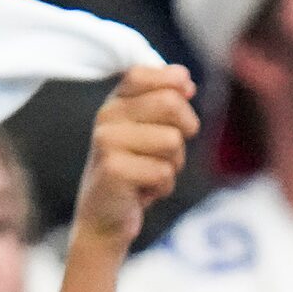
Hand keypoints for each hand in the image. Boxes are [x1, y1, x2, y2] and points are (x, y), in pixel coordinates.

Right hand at [74, 65, 197, 248]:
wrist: (106, 218)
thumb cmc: (136, 173)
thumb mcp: (151, 132)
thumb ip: (166, 102)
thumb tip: (186, 79)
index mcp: (116, 102)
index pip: (145, 73)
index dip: (173, 87)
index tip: (177, 112)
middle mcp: (107, 115)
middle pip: (170, 103)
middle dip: (185, 131)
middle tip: (168, 152)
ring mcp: (107, 141)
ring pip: (172, 141)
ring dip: (173, 165)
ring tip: (150, 174)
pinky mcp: (113, 169)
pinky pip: (164, 172)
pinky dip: (163, 187)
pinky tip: (142, 192)